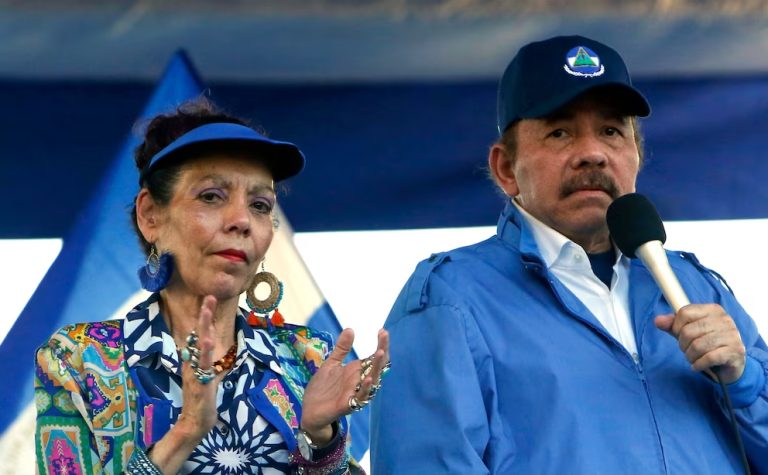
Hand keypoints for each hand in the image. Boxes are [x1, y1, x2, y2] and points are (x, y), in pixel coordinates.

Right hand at [176, 295, 219, 439]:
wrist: (194, 421)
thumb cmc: (200, 397)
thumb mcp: (202, 373)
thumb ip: (202, 359)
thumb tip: (204, 343)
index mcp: (194, 359)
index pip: (199, 333)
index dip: (204, 317)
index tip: (209, 299)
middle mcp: (192, 362)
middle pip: (198, 334)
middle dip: (205, 315)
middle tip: (210, 296)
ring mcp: (195, 371)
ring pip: (200, 345)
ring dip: (204, 327)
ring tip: (207, 310)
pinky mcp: (200, 382)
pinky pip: (202, 365)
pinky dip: (205, 352)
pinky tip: (207, 341)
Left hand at [300, 328, 389, 443]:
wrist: (310, 411)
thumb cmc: (322, 389)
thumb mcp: (331, 364)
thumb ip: (342, 349)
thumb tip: (351, 329)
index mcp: (357, 371)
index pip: (374, 357)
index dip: (380, 344)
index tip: (382, 331)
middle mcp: (360, 381)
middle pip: (377, 366)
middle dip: (382, 351)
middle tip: (384, 336)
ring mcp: (356, 392)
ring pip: (373, 380)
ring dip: (377, 367)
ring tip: (381, 353)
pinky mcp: (349, 404)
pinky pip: (361, 396)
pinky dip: (365, 388)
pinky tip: (368, 378)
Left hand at [655, 303, 745, 383]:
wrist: (731, 364)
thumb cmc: (707, 344)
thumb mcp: (688, 332)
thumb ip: (672, 325)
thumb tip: (657, 320)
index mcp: (713, 310)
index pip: (684, 312)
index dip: (676, 326)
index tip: (679, 335)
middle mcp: (724, 320)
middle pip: (689, 331)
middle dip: (683, 345)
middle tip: (687, 350)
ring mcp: (732, 335)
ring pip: (698, 345)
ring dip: (690, 356)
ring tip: (693, 358)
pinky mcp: (736, 351)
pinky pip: (709, 357)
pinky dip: (698, 364)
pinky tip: (697, 366)